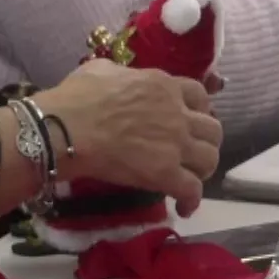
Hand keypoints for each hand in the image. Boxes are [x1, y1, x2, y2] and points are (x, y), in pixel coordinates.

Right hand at [33, 59, 221, 216]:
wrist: (65, 128)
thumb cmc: (76, 98)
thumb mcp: (103, 70)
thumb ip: (124, 75)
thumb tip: (122, 81)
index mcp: (163, 85)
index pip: (199, 95)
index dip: (198, 110)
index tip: (188, 120)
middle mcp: (177, 113)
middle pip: (213, 130)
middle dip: (205, 141)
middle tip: (189, 151)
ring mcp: (175, 144)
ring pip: (210, 159)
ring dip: (201, 169)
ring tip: (188, 178)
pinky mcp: (165, 173)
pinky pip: (193, 190)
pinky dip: (191, 200)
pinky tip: (183, 207)